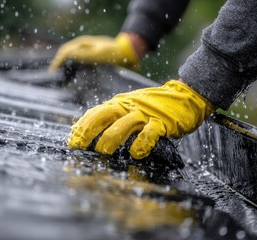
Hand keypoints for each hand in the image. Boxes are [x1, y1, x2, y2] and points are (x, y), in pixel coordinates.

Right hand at [49, 33, 140, 70]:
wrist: (127, 52)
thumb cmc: (114, 52)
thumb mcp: (98, 53)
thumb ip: (83, 54)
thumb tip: (67, 55)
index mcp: (82, 44)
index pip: (64, 52)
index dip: (57, 62)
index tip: (52, 72)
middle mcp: (82, 47)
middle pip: (65, 55)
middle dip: (59, 65)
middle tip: (53, 77)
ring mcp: (87, 52)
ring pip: (71, 59)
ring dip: (65, 68)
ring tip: (60, 80)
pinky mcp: (92, 58)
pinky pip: (79, 64)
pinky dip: (74, 70)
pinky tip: (73, 79)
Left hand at [67, 80, 215, 158]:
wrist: (184, 96)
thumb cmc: (154, 107)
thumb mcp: (130, 108)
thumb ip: (114, 117)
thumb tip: (90, 132)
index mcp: (120, 103)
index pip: (95, 113)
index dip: (81, 127)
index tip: (72, 143)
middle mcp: (129, 106)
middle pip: (103, 115)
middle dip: (88, 131)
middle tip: (80, 148)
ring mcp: (145, 114)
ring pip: (123, 124)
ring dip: (111, 139)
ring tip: (104, 153)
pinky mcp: (162, 122)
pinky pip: (150, 133)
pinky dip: (142, 144)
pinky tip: (137, 154)